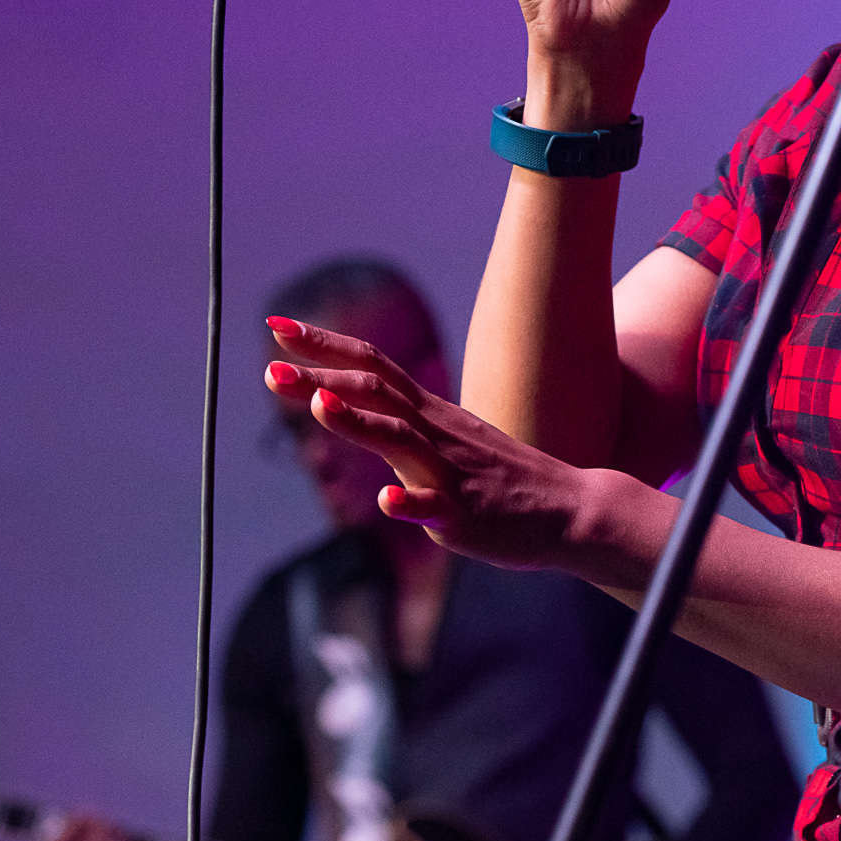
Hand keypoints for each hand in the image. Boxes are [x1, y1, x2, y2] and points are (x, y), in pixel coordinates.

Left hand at [265, 318, 614, 574]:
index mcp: (430, 414)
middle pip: (375, 392)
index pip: (372, 365)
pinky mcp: (465, 514)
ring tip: (320, 405)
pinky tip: (384, 502)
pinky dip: (408, 503)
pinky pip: (434, 508)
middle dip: (322, 377)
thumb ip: (400, 426)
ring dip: (359, 422)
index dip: (325, 345)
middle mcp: (436, 433)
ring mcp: (450, 471)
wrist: (570, 510)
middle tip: (269, 366)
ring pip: (400, 439)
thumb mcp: (448, 442)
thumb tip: (352, 410)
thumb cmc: (502, 481)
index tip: (278, 326)